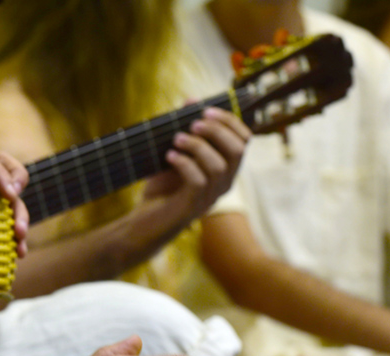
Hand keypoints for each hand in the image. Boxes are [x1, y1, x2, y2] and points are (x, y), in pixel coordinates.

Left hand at [0, 150, 29, 288]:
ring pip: (6, 209)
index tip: (10, 193)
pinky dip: (13, 242)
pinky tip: (18, 252)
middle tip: (19, 215)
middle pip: (3, 182)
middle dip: (17, 195)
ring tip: (20, 239)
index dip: (4, 173)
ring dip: (20, 220)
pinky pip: (1, 234)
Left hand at [140, 107, 250, 226]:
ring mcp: (211, 196)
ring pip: (219, 166)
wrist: (145, 222)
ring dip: (198, 146)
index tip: (205, 109)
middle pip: (238, 151)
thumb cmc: (162, 187)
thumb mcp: (174, 153)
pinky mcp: (193, 206)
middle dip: (217, 130)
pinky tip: (169, 157)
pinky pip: (199, 181)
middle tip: (193, 123)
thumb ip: (185, 128)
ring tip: (176, 139)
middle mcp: (224, 183)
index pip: (244, 140)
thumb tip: (191, 99)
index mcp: (226, 168)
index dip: (230, 121)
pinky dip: (184, 163)